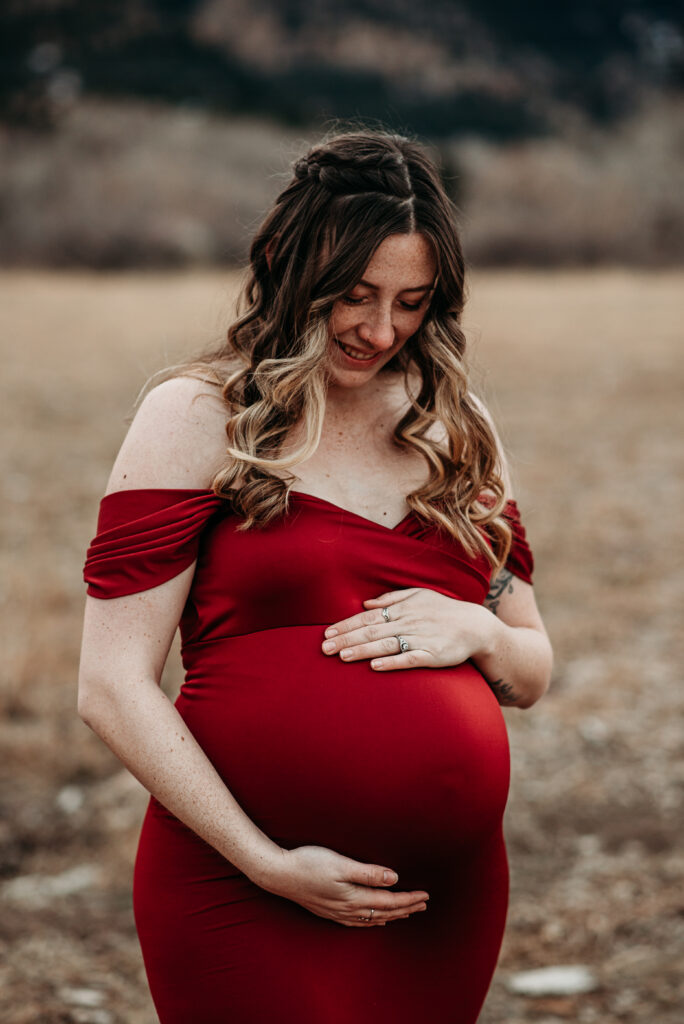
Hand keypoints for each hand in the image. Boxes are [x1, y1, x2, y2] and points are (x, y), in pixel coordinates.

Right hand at [259, 845, 428, 927]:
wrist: (279, 874)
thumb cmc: (309, 864)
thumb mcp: (340, 864)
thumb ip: (368, 872)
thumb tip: (394, 878)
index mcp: (354, 897)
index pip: (390, 901)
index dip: (409, 899)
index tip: (426, 896)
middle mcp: (349, 909)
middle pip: (384, 912)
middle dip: (406, 908)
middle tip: (424, 905)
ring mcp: (338, 913)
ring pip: (373, 919)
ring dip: (392, 916)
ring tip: (407, 913)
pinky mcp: (329, 911)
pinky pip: (359, 922)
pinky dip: (373, 922)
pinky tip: (375, 921)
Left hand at [322, 587, 499, 670]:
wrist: (475, 626)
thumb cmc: (443, 611)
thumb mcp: (418, 595)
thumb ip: (391, 599)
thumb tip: (365, 602)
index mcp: (402, 608)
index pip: (368, 616)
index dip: (346, 625)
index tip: (326, 633)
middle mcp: (408, 622)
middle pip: (371, 630)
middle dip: (346, 639)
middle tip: (324, 648)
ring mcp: (420, 639)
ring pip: (386, 644)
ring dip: (363, 650)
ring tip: (342, 656)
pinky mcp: (432, 655)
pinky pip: (409, 659)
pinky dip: (392, 662)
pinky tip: (375, 666)